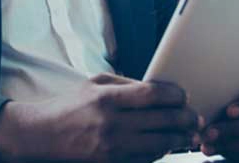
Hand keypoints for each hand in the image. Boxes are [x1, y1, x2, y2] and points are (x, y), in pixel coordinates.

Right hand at [0, 73, 201, 162]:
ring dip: (180, 138)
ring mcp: (112, 147)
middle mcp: (111, 123)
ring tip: (188, 134)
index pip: (153, 94)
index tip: (183, 95)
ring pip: (160, 144)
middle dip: (186, 118)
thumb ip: (126, 84)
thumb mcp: (93, 83)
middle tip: (195, 117)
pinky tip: (166, 145)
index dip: (175, 95)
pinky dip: (161, 152)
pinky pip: (146, 159)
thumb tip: (159, 89)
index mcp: (107, 97)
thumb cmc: (70, 105)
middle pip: (163, 120)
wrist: (43, 135)